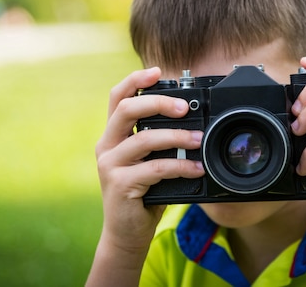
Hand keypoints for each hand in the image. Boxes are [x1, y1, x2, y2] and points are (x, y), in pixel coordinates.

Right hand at [94, 67, 204, 254]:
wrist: (126, 234)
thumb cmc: (142, 194)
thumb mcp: (148, 161)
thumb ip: (158, 142)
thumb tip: (191, 123)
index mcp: (113, 135)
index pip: (118, 98)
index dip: (135, 80)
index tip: (158, 71)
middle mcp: (107, 146)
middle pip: (127, 110)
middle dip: (159, 102)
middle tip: (185, 108)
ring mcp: (110, 165)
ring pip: (143, 139)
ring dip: (176, 137)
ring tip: (199, 141)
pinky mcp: (120, 185)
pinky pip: (155, 168)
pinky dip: (180, 166)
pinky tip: (196, 169)